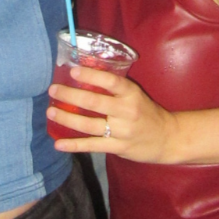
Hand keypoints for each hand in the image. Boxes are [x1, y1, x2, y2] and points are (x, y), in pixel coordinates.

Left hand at [47, 65, 176, 162]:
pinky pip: (92, 146)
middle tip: (53, 90)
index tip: (73, 71)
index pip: (111, 82)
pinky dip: (74, 145)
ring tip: (51, 112)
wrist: (167, 138)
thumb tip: (83, 76)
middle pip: (94, 103)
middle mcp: (127, 111)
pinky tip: (58, 144)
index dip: (91, 76)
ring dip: (67, 119)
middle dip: (70, 96)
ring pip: (89, 125)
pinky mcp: (118, 147)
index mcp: (131, 94)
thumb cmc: (146, 112)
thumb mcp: (135, 95)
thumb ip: (114, 89)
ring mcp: (122, 131)